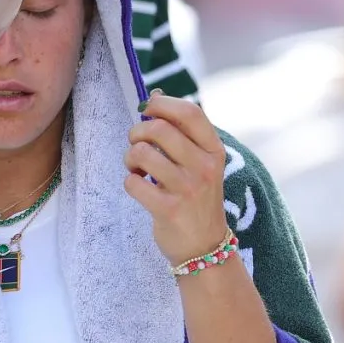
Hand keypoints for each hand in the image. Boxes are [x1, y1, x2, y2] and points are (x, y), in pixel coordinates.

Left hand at [123, 90, 229, 265]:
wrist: (205, 246)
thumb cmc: (196, 197)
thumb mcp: (200, 162)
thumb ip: (181, 131)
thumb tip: (154, 95)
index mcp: (214, 150)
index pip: (190, 112)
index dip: (162, 104)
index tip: (147, 109)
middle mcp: (205, 167)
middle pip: (160, 129)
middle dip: (138, 132)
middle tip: (137, 145)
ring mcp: (188, 189)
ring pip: (142, 153)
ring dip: (130, 158)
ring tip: (137, 168)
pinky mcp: (169, 209)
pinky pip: (133, 182)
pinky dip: (130, 182)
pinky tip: (140, 188)